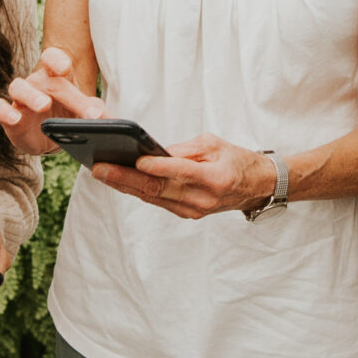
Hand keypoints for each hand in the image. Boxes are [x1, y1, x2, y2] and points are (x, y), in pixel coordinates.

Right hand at [0, 47, 102, 153]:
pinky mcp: (9, 117)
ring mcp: (21, 98)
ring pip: (18, 87)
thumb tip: (112, 120)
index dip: (57, 60)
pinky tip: (15, 118)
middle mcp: (37, 83)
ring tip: (43, 105)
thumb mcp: (84, 113)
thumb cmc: (68, 115)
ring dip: (30, 95)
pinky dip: (4, 112)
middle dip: (64, 93)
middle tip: (77, 108)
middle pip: (47, 80)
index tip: (65, 67)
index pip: (53, 58)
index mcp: (57, 76)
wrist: (52, 137)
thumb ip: (95, 112)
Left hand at [91, 134, 276, 219]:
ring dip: (124, 185)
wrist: (257, 187)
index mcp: (215, 177)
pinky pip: (157, 201)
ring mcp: (194, 210)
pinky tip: (117, 180)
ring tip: (100, 172)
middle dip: (126, 178)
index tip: (137, 159)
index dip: (159, 167)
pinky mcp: (187, 213)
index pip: (182, 172)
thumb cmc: (237, 159)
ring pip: (153, 197)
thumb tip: (154, 152)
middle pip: (159, 188)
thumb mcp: (215, 144)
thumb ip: (185, 149)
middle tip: (100, 168)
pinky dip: (137, 190)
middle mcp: (203, 198)